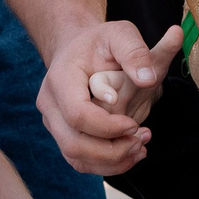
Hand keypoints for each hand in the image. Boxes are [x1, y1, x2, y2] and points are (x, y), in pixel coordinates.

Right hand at [39, 21, 176, 174]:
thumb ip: (136, 52)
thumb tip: (148, 79)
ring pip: (77, 159)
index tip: (134, 123)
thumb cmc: (100, 43)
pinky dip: (108, 164)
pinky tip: (132, 152)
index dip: (108, 126)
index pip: (77, 115)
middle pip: (74, 144)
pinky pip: (82, 162)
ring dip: (112, 161)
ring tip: (140, 147)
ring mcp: (54, 123)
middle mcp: (50, 105)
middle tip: (142, 139)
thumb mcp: (121, 33)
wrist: (79, 50)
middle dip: (112, 150)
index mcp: (60, 79)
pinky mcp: (64, 136)